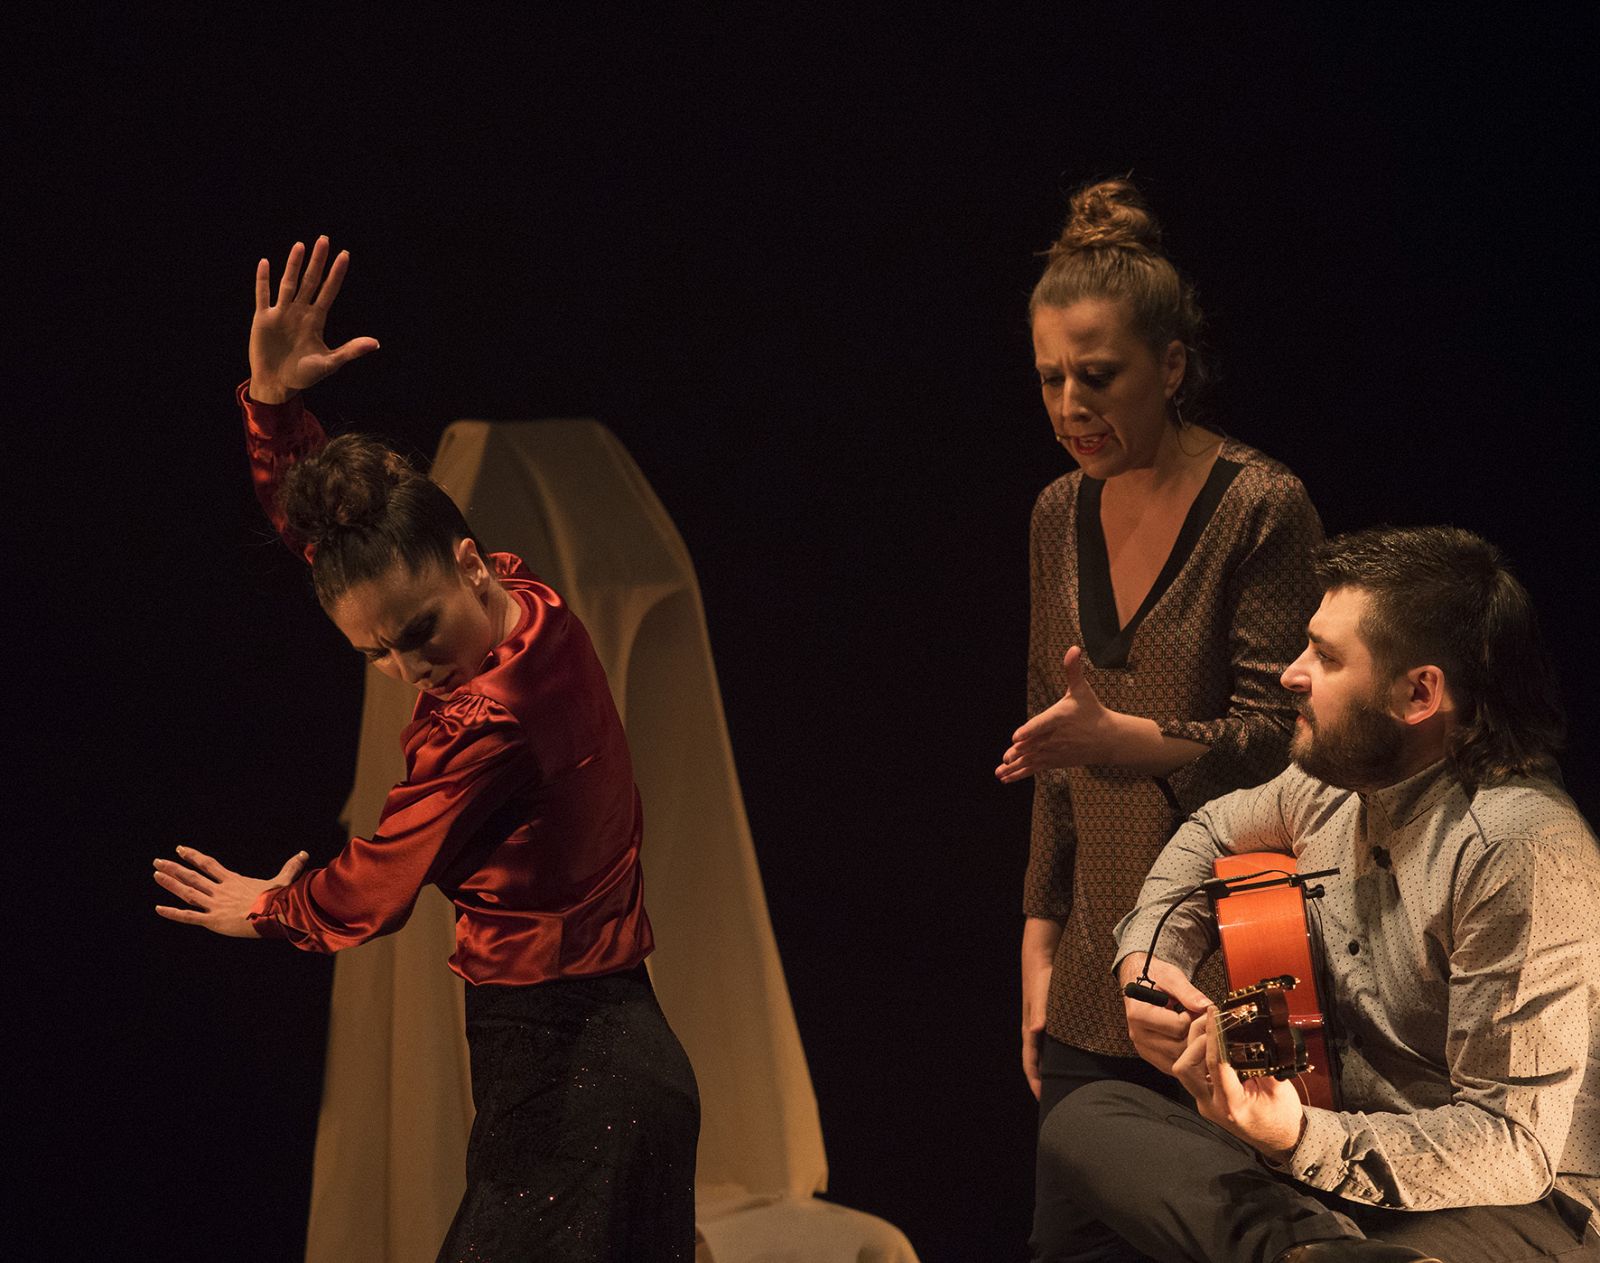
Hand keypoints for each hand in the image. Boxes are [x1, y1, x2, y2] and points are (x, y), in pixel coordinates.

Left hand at [153, 845, 308, 937]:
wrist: (276, 914)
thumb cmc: (280, 899)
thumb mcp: (283, 881)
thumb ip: (290, 867)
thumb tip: (304, 853)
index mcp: (233, 881)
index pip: (209, 865)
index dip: (194, 857)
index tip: (181, 849)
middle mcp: (221, 890)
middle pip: (193, 876)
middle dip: (174, 868)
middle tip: (157, 861)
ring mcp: (215, 905)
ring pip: (188, 892)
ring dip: (171, 883)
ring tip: (156, 874)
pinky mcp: (213, 920)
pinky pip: (189, 916)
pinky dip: (173, 913)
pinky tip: (158, 908)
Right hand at [248, 235, 378, 402]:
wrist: (277, 384)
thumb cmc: (304, 375)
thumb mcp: (330, 363)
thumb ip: (350, 351)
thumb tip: (376, 343)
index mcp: (316, 320)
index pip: (329, 291)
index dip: (336, 274)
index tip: (345, 255)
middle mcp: (300, 312)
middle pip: (310, 281)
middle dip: (317, 261)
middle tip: (324, 239)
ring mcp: (281, 313)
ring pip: (288, 283)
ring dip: (294, 265)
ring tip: (301, 246)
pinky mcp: (263, 319)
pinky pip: (263, 295)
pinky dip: (263, 280)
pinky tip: (265, 263)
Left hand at [997, 647, 1118, 781]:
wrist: (1108, 738)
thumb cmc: (1091, 711)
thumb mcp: (1082, 689)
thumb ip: (1073, 671)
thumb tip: (1073, 648)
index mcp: (1059, 718)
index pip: (1042, 724)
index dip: (1030, 730)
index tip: (1016, 736)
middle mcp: (1056, 736)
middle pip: (1035, 745)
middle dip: (1019, 752)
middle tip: (1006, 757)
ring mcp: (1054, 751)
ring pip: (1032, 760)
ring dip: (1015, 767)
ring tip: (1000, 772)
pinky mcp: (1054, 761)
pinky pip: (1035, 768)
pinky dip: (1020, 773)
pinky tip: (1005, 778)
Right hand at [1021, 962, 1052, 1099]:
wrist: (1041, 958)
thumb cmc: (1041, 979)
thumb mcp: (1042, 997)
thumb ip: (1040, 1013)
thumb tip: (1036, 1030)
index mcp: (1030, 1031)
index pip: (1030, 1064)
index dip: (1035, 1082)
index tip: (1042, 1099)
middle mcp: (1034, 1031)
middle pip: (1037, 1063)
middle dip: (1043, 1081)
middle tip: (1057, 1097)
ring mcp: (1041, 1025)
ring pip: (1044, 1053)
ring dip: (1051, 1069)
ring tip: (1065, 1083)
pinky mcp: (1050, 1018)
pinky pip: (1053, 1043)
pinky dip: (1058, 1054)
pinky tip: (1072, 1057)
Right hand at [1117, 954, 1210, 1072]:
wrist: (1139, 980)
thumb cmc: (1154, 977)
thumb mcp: (1172, 977)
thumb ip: (1188, 992)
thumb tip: (1206, 1006)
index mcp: (1139, 1014)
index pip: (1178, 1027)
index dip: (1193, 1018)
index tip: (1195, 1009)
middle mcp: (1138, 1034)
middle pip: (1179, 1048)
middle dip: (1195, 1036)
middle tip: (1201, 1021)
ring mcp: (1143, 1047)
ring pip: (1177, 1061)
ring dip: (1192, 1048)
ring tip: (1194, 1030)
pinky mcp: (1149, 1055)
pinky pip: (1172, 1066)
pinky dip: (1185, 1058)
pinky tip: (1190, 1042)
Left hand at [1172, 1006, 1304, 1161]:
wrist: (1282, 1141)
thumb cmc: (1282, 1118)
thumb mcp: (1280, 1089)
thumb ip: (1264, 1062)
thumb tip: (1254, 1034)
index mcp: (1232, 1105)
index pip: (1216, 1064)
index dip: (1214, 1036)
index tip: (1216, 1015)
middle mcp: (1212, 1105)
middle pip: (1185, 1067)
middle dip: (1196, 1041)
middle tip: (1213, 1022)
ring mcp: (1205, 1102)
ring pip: (1184, 1068)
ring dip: (1194, 1045)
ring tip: (1212, 1028)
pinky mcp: (1204, 1097)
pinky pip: (1193, 1071)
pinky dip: (1199, 1054)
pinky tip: (1213, 1042)